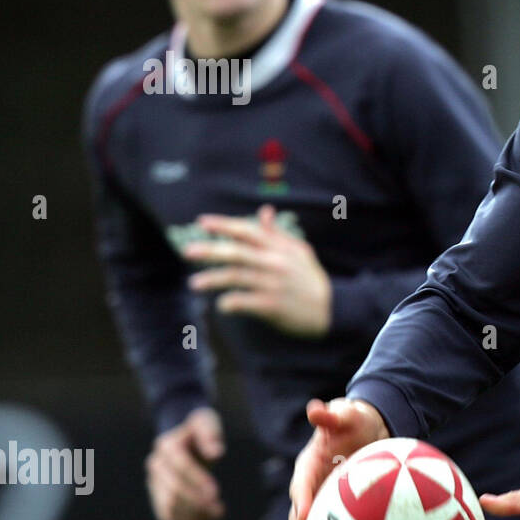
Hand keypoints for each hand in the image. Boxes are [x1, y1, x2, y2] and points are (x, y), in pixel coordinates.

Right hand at [145, 406, 225, 519]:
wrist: (191, 447)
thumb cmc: (202, 434)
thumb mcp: (208, 424)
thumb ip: (211, 433)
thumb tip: (216, 452)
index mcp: (167, 445)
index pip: (181, 465)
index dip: (197, 480)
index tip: (215, 492)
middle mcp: (155, 465)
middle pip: (174, 489)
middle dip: (197, 500)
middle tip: (219, 508)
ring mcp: (154, 484)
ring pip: (170, 507)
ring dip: (195, 513)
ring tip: (218, 513)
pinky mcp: (158, 500)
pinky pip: (170, 517)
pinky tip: (210, 518)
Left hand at [186, 204, 331, 336]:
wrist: (332, 308)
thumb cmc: (310, 278)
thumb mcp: (299, 251)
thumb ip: (277, 233)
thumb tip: (264, 210)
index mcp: (280, 248)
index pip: (248, 231)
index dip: (224, 225)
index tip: (202, 222)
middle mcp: (275, 263)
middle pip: (238, 253)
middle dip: (211, 251)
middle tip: (187, 251)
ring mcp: (274, 284)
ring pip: (237, 278)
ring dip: (213, 279)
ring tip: (194, 283)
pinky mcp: (273, 306)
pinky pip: (245, 302)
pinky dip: (230, 303)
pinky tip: (221, 305)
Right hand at [289, 397, 389, 519]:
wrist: (367, 428)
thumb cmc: (355, 419)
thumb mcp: (346, 413)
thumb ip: (330, 415)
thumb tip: (315, 408)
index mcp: (309, 462)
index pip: (302, 482)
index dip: (302, 498)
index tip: (304, 513)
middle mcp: (311, 481)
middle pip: (300, 510)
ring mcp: (322, 493)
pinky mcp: (335, 502)